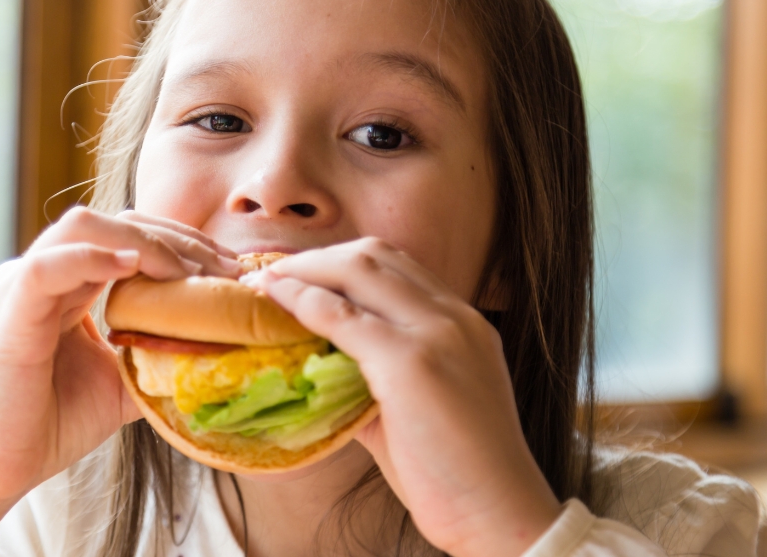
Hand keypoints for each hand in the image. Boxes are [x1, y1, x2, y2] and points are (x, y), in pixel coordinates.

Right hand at [0, 208, 240, 556]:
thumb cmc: (49, 424)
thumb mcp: (122, 384)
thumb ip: (158, 359)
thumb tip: (218, 351)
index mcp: (67, 282)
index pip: (128, 235)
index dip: (182, 242)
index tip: (231, 269)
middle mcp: (43, 273)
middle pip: (113, 221)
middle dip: (175, 237)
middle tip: (224, 269)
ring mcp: (21, 288)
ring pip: (82, 228)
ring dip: (143, 241)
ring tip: (186, 272)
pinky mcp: (9, 316)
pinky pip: (46, 268)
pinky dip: (90, 258)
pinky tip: (131, 266)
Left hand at [245, 238, 560, 556]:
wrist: (499, 512)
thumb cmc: (456, 473)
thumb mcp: (418, 407)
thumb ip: (374, 379)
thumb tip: (320, 372)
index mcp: (463, 322)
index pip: (396, 266)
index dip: (341, 262)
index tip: (301, 275)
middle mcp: (453, 316)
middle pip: (375, 255)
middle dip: (318, 257)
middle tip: (274, 274)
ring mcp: (435, 333)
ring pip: (358, 269)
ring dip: (305, 270)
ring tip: (267, 283)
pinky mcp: (410, 362)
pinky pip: (343, 317)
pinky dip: (304, 302)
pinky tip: (277, 303)